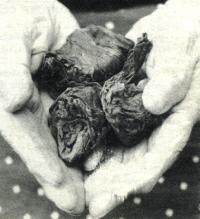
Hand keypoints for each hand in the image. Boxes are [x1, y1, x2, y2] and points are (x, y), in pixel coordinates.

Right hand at [0, 0, 84, 214]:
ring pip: (73, 138)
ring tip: (100, 189)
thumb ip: (8, 70)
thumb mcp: (9, 41)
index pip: (31, 143)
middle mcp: (39, 110)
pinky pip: (89, 115)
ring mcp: (59, 103)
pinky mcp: (77, 91)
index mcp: (17, 105)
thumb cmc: (12, 20)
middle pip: (53, 149)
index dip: (46, 167)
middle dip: (67, 178)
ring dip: (85, 163)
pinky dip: (98, 135)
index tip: (64, 192)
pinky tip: (109, 151)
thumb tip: (11, 101)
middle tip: (84, 206)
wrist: (31, 11)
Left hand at [85, 1, 199, 217]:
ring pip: (120, 150)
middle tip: (89, 205)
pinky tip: (81, 153)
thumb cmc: (186, 36)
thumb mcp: (182, 51)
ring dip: (102, 169)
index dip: (134, 180)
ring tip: (81, 186)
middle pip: (135, 162)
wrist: (173, 28)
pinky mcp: (123, 105)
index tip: (108, 200)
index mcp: (176, 117)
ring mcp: (139, 116)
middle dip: (112, 184)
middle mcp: (156, 123)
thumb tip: (156, 103)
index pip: (157, 156)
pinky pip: (109, 128)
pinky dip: (96, 142)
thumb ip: (173, 77)